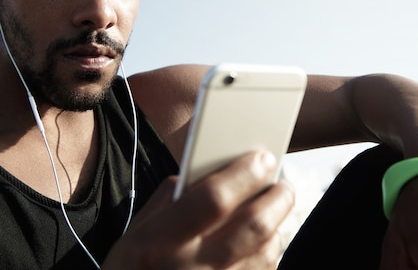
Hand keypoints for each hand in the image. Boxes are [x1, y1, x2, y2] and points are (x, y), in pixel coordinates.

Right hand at [102, 150, 294, 268]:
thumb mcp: (135, 232)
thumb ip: (170, 201)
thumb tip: (208, 174)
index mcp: (159, 242)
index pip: (213, 200)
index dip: (243, 175)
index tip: (262, 158)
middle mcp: (191, 268)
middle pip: (253, 226)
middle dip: (277, 198)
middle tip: (283, 184)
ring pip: (265, 252)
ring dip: (276, 226)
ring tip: (273, 210)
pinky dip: (268, 253)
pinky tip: (262, 242)